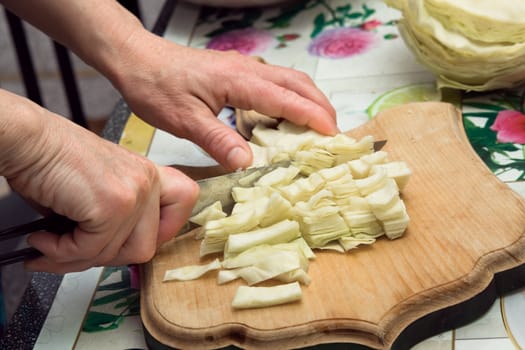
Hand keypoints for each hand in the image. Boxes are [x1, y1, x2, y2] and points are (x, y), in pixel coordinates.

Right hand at [0, 92, 197, 272]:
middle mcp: (148, 181)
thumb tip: (111, 255)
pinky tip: (42, 239)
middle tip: (76, 252)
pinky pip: (90, 250)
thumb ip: (118, 219)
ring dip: (76, 257)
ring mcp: (134, 193)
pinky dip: (60, 252)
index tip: (131, 241)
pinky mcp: (112, 205)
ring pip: (117, 255)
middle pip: (146, 247)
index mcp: (149, 174)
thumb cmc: (53, 160)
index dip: (163, 230)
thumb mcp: (99, 188)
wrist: (26, 138)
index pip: (184, 204)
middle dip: (106, 257)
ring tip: (50, 246)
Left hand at [110, 32, 337, 170]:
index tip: (334, 135)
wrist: (136, 59)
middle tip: (334, 133)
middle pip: (297, 83)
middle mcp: (247, 69)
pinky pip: (273, 82)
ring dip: (308, 100)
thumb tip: (249, 164)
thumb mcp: (184, 120)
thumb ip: (218, 140)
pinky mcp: (235, 71)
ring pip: (288, 79)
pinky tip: (284, 116)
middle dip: (320, 106)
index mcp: (239, 80)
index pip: (287, 98)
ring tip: (317, 126)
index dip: (313, 117)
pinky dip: (290, 98)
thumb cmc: (156, 87)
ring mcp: (243, 67)